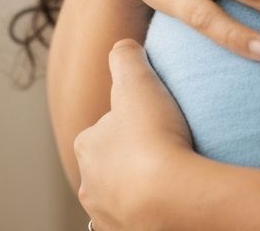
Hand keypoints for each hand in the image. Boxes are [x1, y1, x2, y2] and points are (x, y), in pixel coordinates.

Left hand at [75, 40, 192, 229]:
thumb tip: (122, 46)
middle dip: (132, 155)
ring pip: (122, 193)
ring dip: (141, 184)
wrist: (171, 197)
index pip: (106, 125)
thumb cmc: (152, 136)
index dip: (132, 118)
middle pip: (112, 162)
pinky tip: (171, 198)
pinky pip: (137, 218)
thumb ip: (126, 57)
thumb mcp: (138, 81)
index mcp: (87, 145)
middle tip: (167, 144)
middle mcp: (88, 183)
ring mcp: (107, 215)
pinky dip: (149, 210)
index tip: (156, 118)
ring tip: (173, 173)